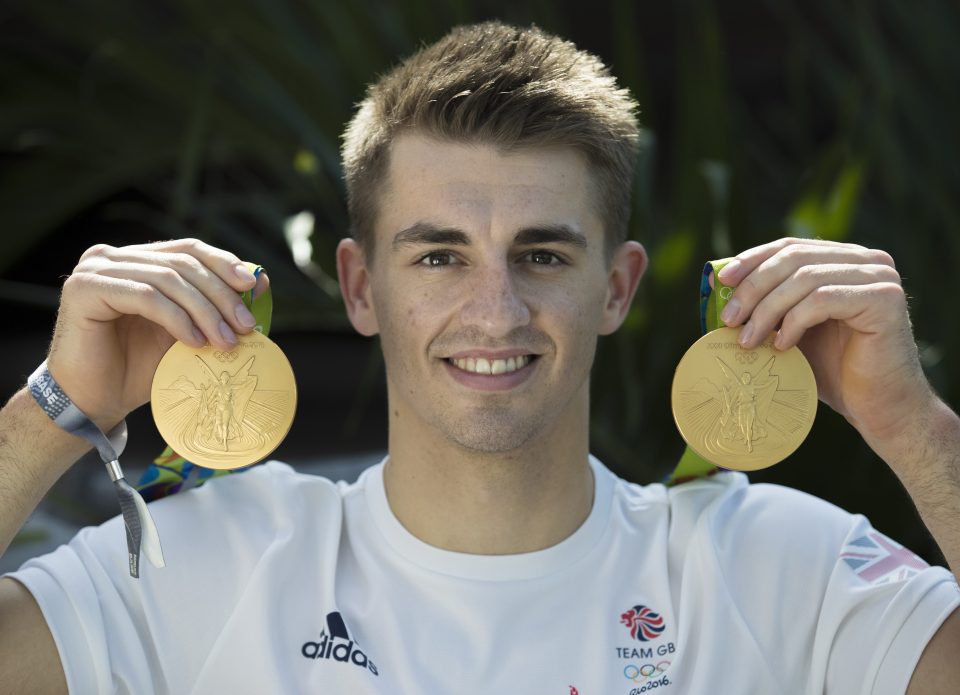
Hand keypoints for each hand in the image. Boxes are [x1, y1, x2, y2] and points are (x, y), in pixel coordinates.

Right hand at [45, 239, 267, 427]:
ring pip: (168, 279)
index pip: (188, 249)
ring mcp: (96, 269)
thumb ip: (215, 305)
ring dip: (204, 311)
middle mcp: (113, 256)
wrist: (94, 401)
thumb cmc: (137, 368)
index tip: (252, 286)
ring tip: (225, 342)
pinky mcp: (84, 289)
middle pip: (182, 263)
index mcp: (136, 259)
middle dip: (221, 295)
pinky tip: (194, 342)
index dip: (224, 263)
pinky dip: (176, 319)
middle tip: (247, 326)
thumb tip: (261, 280)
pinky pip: (145, 297)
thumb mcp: (187, 331)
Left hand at [714, 237, 935, 448]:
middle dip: (753, 288)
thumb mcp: (789, 328)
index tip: (721, 280)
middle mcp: (867, 260)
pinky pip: (822, 299)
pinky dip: (794, 322)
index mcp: (844, 259)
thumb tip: (716, 285)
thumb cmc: (832, 370)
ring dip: (767, 310)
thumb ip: (764, 304)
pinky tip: (783, 347)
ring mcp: (880, 276)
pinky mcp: (885, 299)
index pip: (790, 247)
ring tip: (749, 341)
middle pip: (794, 258)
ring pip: (804, 278)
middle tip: (729, 320)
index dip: (752, 259)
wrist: (877, 408)